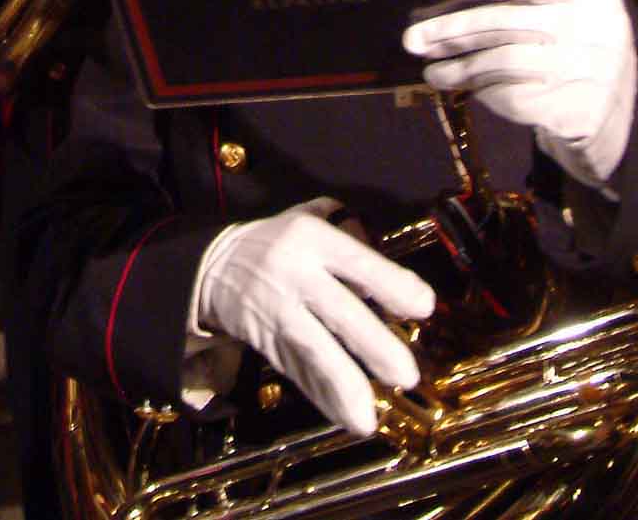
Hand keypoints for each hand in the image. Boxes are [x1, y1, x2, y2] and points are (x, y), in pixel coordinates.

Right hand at [190, 199, 434, 437]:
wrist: (214, 265)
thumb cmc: (278, 241)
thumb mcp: (310, 218)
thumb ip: (351, 234)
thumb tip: (388, 259)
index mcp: (312, 239)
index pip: (356, 261)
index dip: (390, 283)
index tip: (424, 306)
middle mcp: (294, 274)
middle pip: (337, 311)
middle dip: (373, 345)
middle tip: (405, 375)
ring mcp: (277, 310)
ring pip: (312, 349)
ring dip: (342, 385)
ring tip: (368, 418)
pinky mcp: (265, 341)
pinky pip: (297, 371)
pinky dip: (321, 396)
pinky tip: (345, 416)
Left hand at [403, 0, 637, 188]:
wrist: (612, 122)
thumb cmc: (576, 55)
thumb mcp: (568, 17)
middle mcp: (594, 29)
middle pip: (507, 20)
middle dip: (453, 28)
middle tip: (413, 38)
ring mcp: (586, 72)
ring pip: (502, 61)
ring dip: (458, 66)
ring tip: (430, 70)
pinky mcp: (573, 111)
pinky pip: (512, 94)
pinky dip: (482, 90)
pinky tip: (462, 88)